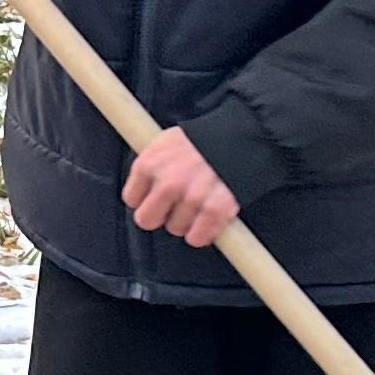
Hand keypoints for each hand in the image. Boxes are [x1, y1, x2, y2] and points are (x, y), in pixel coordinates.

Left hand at [122, 126, 239, 247]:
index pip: (131, 199)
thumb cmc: (203, 139)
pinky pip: (198, 238)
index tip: (156, 196)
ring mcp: (191, 197)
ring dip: (187, 221)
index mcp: (149, 164)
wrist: (242, 136)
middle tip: (175, 206)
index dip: (146, 199)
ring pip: (175, 229)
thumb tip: (140, 189)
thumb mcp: (167, 142)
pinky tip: (208, 220)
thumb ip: (151, 165)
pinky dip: (203, 233)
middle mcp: (167, 183)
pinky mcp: (215, 210)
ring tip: (199, 203)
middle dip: (160, 215)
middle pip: (147, 220)